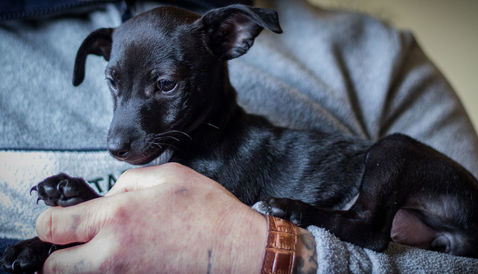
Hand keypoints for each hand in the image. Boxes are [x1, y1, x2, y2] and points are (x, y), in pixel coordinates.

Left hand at [36, 163, 266, 272]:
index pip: (51, 227)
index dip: (50, 221)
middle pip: (53, 267)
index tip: (61, 219)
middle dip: (60, 253)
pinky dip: (109, 271)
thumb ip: (127, 181)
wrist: (237, 250)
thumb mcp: (169, 176)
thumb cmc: (209, 212)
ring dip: (83, 265)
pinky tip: (131, 257)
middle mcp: (112, 254)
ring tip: (108, 249)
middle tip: (79, 240)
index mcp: (117, 216)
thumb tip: (110, 195)